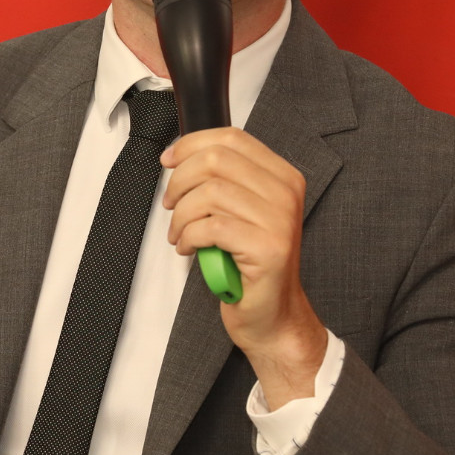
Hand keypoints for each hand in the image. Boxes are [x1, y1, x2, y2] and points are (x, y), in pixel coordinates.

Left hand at [162, 127, 328, 408]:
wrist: (273, 316)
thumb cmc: (250, 265)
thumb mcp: (240, 212)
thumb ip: (223, 180)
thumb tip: (179, 156)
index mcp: (283, 177)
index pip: (232, 138)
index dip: (191, 144)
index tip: (168, 160)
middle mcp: (286, 193)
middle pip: (217, 160)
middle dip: (180, 181)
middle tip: (170, 204)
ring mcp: (280, 221)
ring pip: (210, 193)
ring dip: (182, 214)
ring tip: (179, 234)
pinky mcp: (268, 249)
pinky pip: (211, 227)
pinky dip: (188, 236)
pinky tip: (188, 248)